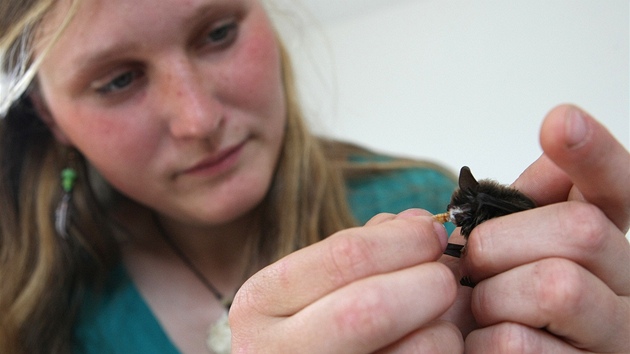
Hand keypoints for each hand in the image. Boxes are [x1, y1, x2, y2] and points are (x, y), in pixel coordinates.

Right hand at [230, 209, 463, 352]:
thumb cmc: (303, 331)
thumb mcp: (307, 287)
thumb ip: (357, 253)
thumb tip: (418, 222)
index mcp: (260, 301)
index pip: (344, 256)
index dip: (402, 239)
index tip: (430, 231)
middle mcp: (274, 350)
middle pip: (373, 307)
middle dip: (427, 280)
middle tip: (444, 274)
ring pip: (416, 350)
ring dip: (442, 327)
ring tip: (433, 321)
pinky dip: (443, 352)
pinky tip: (426, 345)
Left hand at [462, 105, 629, 352]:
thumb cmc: (499, 305)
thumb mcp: (512, 249)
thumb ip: (531, 201)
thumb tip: (556, 131)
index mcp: (608, 243)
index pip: (618, 188)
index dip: (595, 155)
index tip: (560, 122)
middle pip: (582, 231)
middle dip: (501, 243)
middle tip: (475, 265)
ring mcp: (618, 337)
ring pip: (558, 288)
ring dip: (493, 296)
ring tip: (483, 310)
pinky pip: (519, 343)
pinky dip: (482, 342)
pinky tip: (485, 345)